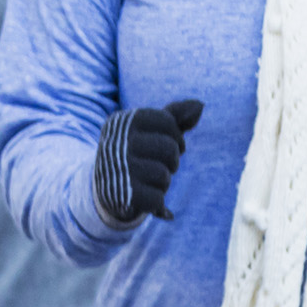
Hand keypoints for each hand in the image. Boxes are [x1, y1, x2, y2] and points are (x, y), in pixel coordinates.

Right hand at [94, 99, 203, 224]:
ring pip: (164, 174)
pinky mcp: (122, 196)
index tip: (166, 144)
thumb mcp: (151, 132)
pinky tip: (142, 197)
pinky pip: (158, 198)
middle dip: (171, 160)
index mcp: (121, 122)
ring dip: (163, 181)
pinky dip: (156, 201)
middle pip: (170, 148)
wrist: (106, 192)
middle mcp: (115, 143)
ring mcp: (117, 169)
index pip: (167, 121)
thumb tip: (200, 104)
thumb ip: (175, 116)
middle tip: (157, 165)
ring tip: (147, 181)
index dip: (176, 135)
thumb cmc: (137, 155)